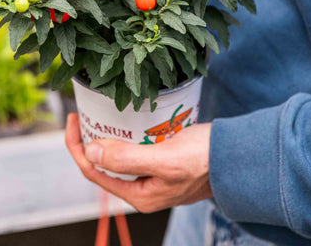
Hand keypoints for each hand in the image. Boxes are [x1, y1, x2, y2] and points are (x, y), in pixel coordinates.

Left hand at [65, 113, 212, 212]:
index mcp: (140, 195)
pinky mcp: (163, 163)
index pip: (94, 171)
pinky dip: (126, 137)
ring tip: (100, 116)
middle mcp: (144, 189)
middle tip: (85, 115)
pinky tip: (127, 122)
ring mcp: (154, 177)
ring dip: (108, 138)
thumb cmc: (204, 159)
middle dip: (90, 141)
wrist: (237, 157)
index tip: (74, 120)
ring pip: (119, 157)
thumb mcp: (164, 159)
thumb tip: (92, 151)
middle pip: (104, 165)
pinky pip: (135, 151)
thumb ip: (127, 158)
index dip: (78, 147)